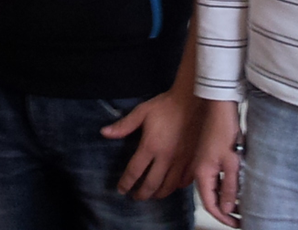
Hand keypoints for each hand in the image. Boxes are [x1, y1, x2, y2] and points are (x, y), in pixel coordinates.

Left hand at [100, 85, 206, 200]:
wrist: (192, 101)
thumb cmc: (166, 106)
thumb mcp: (142, 112)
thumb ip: (123, 126)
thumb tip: (104, 133)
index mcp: (151, 146)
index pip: (135, 171)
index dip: (126, 183)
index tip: (121, 189)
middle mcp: (166, 158)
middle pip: (152, 184)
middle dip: (142, 194)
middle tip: (135, 197)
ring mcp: (181, 161)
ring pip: (169, 186)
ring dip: (158, 194)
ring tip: (152, 195)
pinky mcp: (194, 160)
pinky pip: (185, 181)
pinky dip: (176, 187)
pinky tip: (171, 186)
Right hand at [192, 99, 242, 226]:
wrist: (220, 107)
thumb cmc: (224, 131)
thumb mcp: (232, 163)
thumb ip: (229, 187)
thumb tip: (227, 209)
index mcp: (202, 174)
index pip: (210, 205)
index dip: (223, 217)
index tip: (237, 224)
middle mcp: (200, 171)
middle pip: (212, 199)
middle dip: (226, 210)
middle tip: (242, 218)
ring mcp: (205, 164)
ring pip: (215, 189)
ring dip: (227, 199)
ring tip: (243, 206)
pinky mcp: (210, 158)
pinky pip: (217, 178)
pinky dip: (227, 187)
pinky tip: (238, 188)